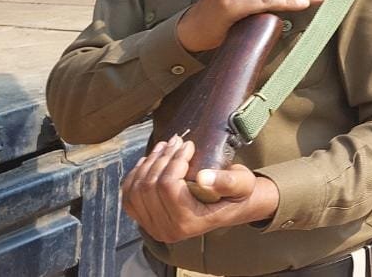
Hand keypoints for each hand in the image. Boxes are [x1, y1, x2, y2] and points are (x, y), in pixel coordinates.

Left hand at [121, 137, 278, 243]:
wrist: (231, 207)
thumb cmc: (237, 193)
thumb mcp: (242, 184)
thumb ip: (227, 182)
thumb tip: (202, 177)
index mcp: (189, 224)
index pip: (168, 187)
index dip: (175, 161)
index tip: (188, 144)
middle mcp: (167, 230)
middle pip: (149, 187)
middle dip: (162, 158)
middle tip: (176, 141)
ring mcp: (153, 227)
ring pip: (137, 190)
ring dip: (148, 163)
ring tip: (164, 147)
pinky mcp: (145, 221)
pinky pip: (129, 197)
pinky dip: (135, 176)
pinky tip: (148, 161)